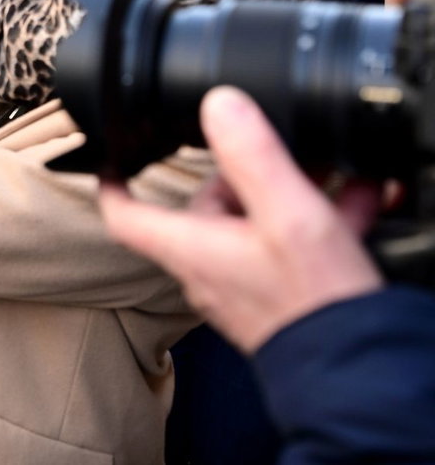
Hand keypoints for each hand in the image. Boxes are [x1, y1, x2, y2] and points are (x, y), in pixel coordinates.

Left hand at [97, 86, 382, 353]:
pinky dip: (314, 220)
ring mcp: (243, 284)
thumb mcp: (286, 213)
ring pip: (254, 222)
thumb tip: (219, 104)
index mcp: (190, 248)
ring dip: (286, 192)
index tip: (111, 156)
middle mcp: (207, 268)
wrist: (358, 366)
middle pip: (205, 206)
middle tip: (275, 148)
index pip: (126, 215)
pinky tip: (358, 199)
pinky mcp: (279, 296)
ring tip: (328, 170)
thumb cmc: (313, 302)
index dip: (112, 183)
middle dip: (239, 172)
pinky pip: (288, 245)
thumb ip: (251, 156)